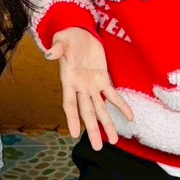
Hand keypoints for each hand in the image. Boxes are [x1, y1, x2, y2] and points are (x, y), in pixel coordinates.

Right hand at [48, 28, 133, 149]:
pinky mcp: (103, 78)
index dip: (72, 118)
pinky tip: (130, 118)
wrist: (80, 32)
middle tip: (97, 147)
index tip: (73, 134)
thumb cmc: (68, 37)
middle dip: (92, 129)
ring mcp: (92, 85)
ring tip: (114, 140)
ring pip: (100, 108)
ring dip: (107, 124)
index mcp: (68, 80)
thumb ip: (57, 48)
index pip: (69, 104)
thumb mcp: (62, 40)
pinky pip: (113, 95)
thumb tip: (49, 54)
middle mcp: (80, 87)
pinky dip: (121, 106)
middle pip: (87, 112)